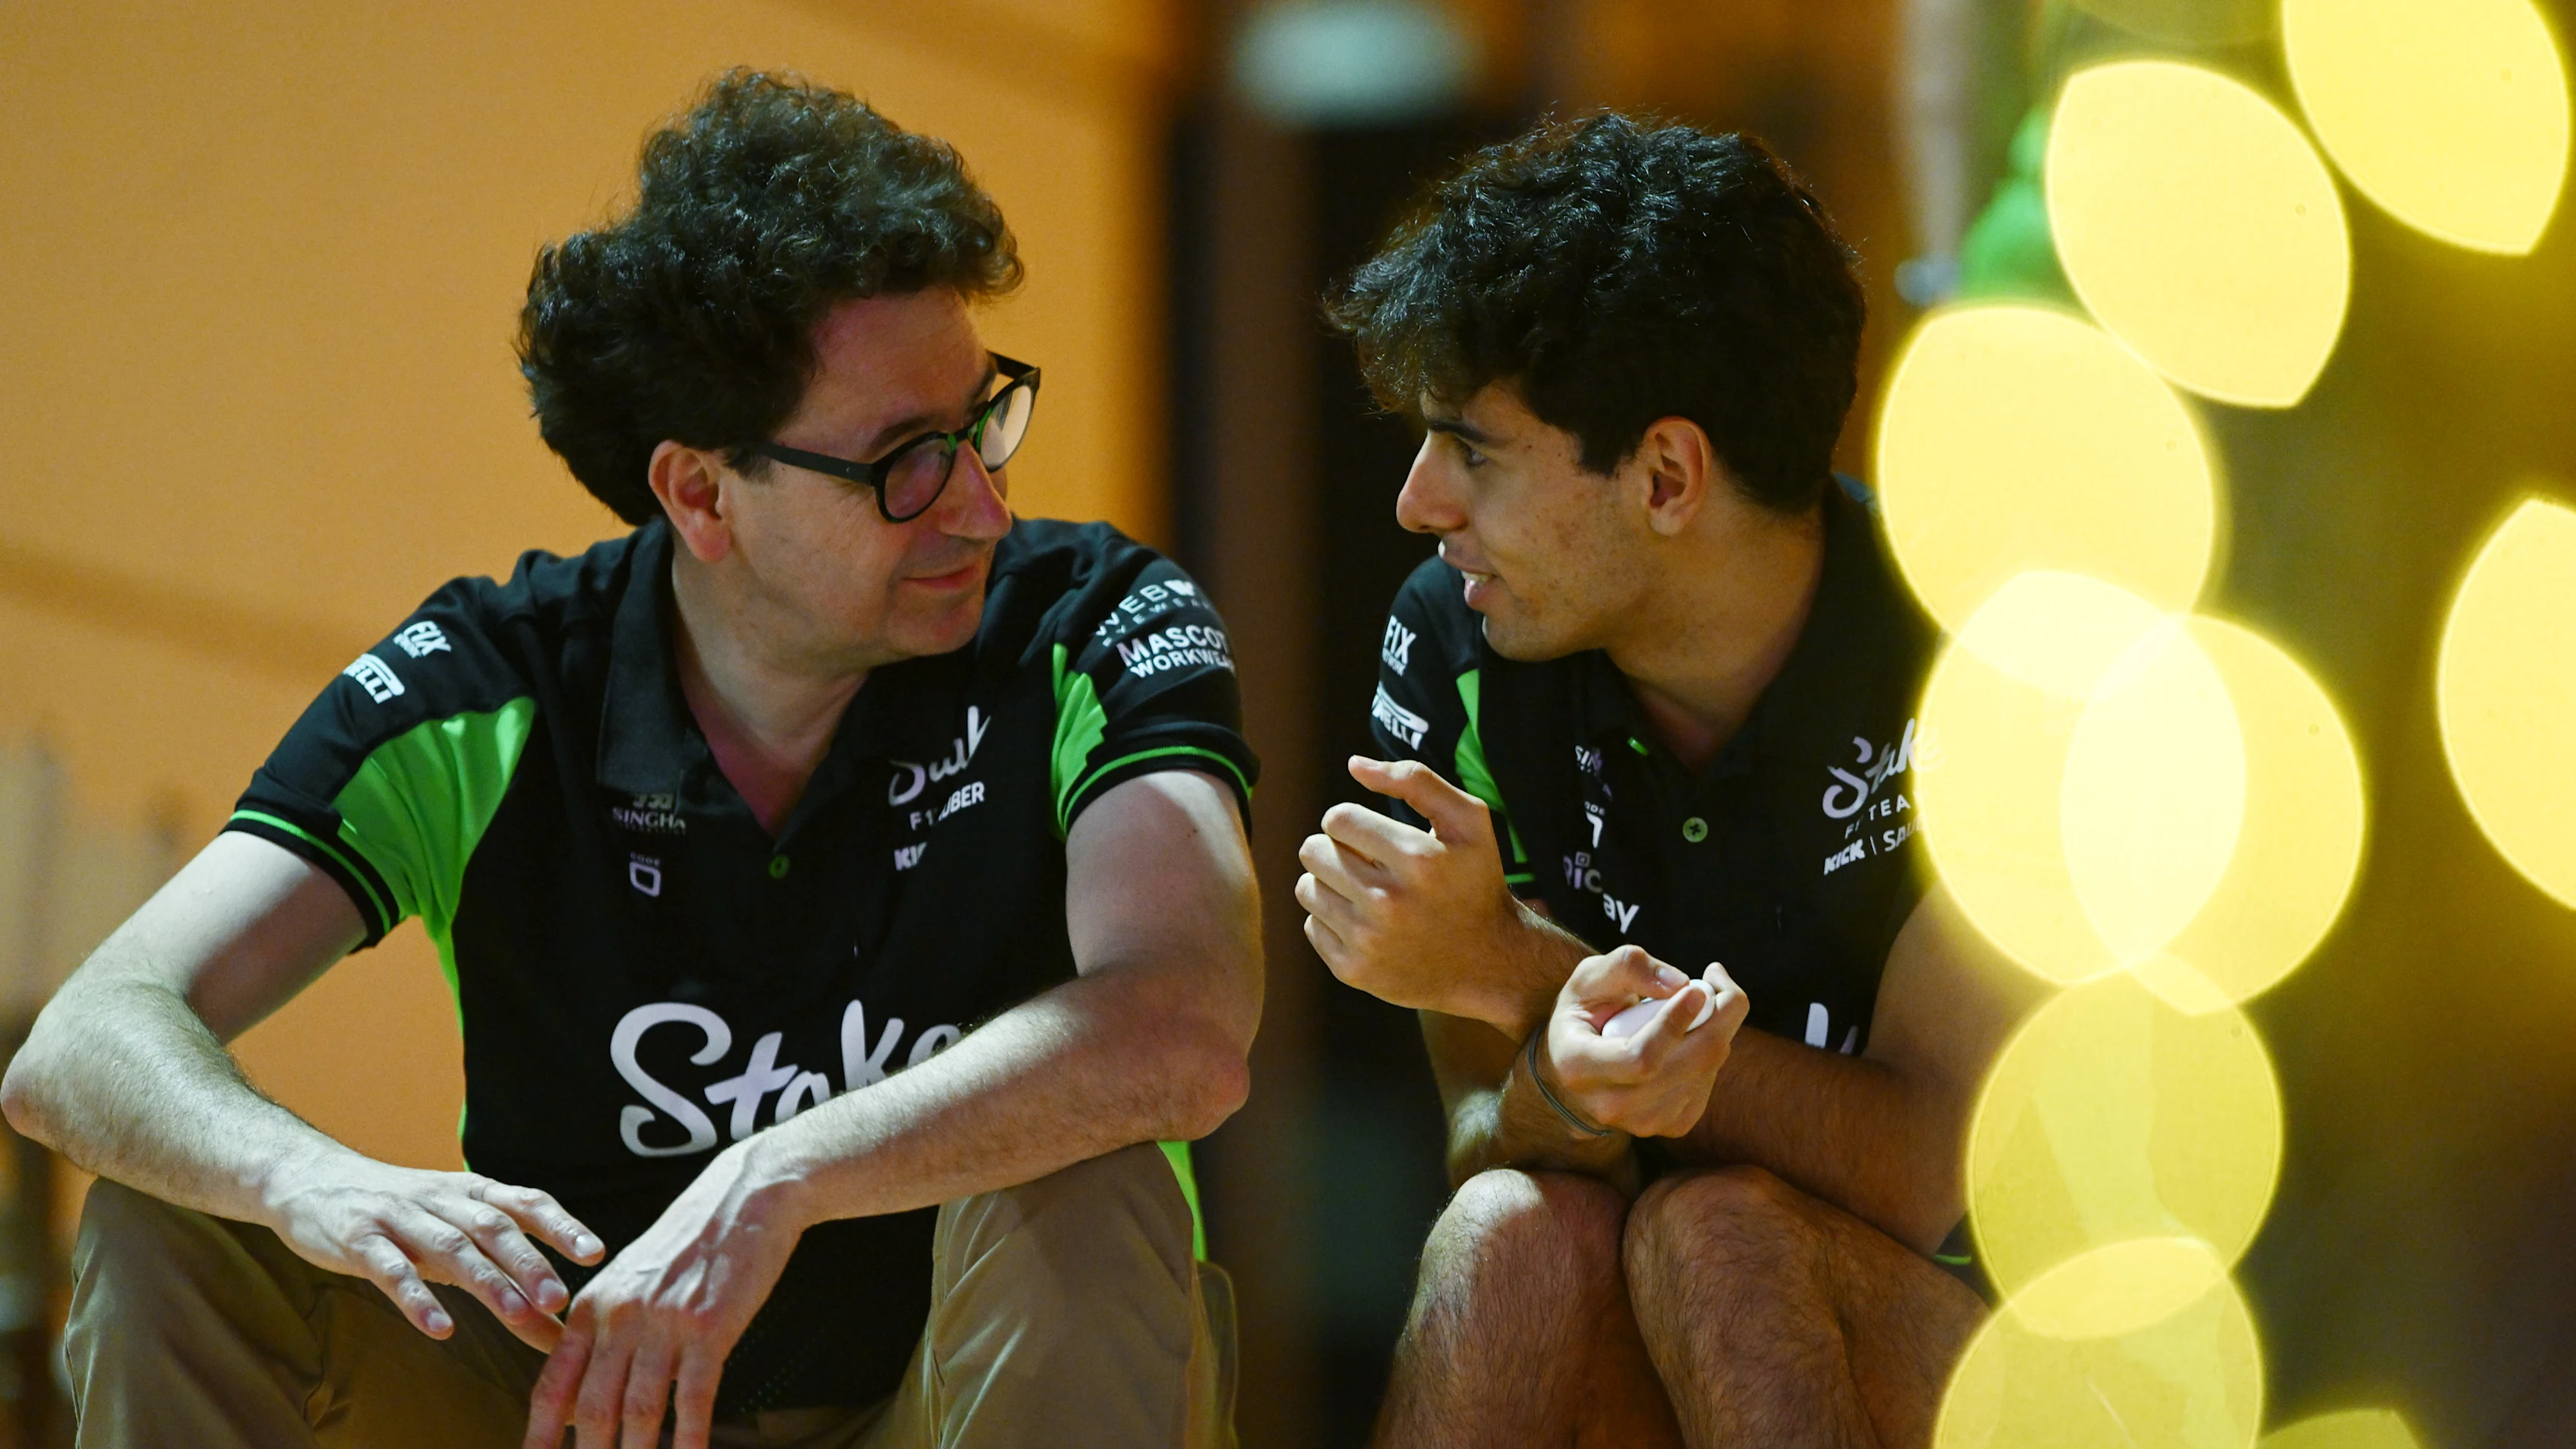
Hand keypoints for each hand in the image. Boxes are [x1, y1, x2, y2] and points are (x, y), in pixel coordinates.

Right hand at [261, 1149, 602, 1352]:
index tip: (596, 1253)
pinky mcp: (358, 1239)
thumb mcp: (451, 1237)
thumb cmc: (400, 1215)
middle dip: (530, 1261)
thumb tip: (558, 1328)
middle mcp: (441, 1199)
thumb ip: (501, 1277)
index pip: (525, 1202)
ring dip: (488, 1281)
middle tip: (561, 1298)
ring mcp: (399, 1217)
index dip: (561, 1225)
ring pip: (450, 1247)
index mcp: (470, 1192)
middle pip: (494, 1227)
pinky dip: (416, 1298)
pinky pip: (390, 1270)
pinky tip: (440, 1327)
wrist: (310, 1178)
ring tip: (518, 1314)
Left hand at [522, 1139, 806, 1448]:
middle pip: (592, 1406)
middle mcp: (621, 1315)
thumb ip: (605, 1331)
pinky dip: (689, 1437)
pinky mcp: (710, 1326)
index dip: (540, 1431)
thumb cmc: (688, 1242)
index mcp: (593, 1305)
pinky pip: (694, 1396)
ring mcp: (665, 1321)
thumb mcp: (631, 1278)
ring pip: (639, 1408)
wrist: (743, 1198)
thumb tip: (583, 1395)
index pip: (554, 1382)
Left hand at [1297, 757, 1545, 1031]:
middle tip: (1363, 862)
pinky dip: (1332, 920)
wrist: (1490, 964)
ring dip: (1330, 883)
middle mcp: (1389, 901)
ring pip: (1307, 888)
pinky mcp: (1354, 971)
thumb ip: (1416, 780)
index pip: (1337, 819)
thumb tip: (1354, 765)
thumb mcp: (1469, 822)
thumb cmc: (1476, 883)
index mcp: (1417, 858)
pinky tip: (1366, 922)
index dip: (1350, 822)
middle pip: (1313, 851)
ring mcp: (1368, 941)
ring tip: (1363, 890)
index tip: (1369, 836)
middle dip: (1334, 849)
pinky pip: (1312, 926)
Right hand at [1540, 946, 1749, 1138]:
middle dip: (1717, 1019)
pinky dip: (1712, 1052)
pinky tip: (1690, 1036)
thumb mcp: (1589, 978)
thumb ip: (1628, 967)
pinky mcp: (1671, 1126)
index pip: (1640, 1059)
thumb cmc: (1585, 1013)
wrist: (1578, 1065)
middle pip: (1688, 1066)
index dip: (1674, 1025)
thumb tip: (1679, 984)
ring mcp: (1643, 1123)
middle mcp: (1609, 1105)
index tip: (1697, 989)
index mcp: (1579, 1067)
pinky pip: (1708, 1083)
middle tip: (1715, 979)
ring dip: (1717, 1030)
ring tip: (1696, 1003)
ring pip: (1706, 1072)